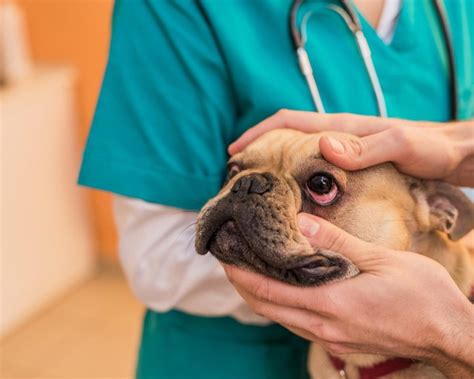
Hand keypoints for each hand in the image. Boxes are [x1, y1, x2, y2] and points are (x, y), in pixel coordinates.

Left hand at [223, 213, 473, 377]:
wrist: (449, 334)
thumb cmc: (423, 295)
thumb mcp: (381, 259)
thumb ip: (337, 242)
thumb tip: (300, 223)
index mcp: (331, 303)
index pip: (268, 290)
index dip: (240, 274)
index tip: (223, 257)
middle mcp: (323, 325)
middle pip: (265, 306)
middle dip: (241, 284)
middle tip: (227, 259)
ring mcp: (330, 337)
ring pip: (279, 317)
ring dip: (257, 295)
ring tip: (246, 270)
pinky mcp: (339, 341)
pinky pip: (296, 323)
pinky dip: (278, 305)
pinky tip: (280, 288)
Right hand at [228, 110, 473, 186]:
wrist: (452, 154)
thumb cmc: (429, 147)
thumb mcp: (399, 145)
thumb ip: (365, 146)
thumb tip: (324, 146)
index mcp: (339, 129)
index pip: (288, 122)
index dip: (258, 132)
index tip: (235, 149)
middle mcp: (335, 139)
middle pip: (286, 139)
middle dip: (260, 153)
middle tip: (240, 180)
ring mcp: (342, 153)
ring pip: (297, 157)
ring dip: (276, 170)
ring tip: (259, 196)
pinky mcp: (350, 169)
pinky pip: (314, 172)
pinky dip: (297, 182)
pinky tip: (295, 203)